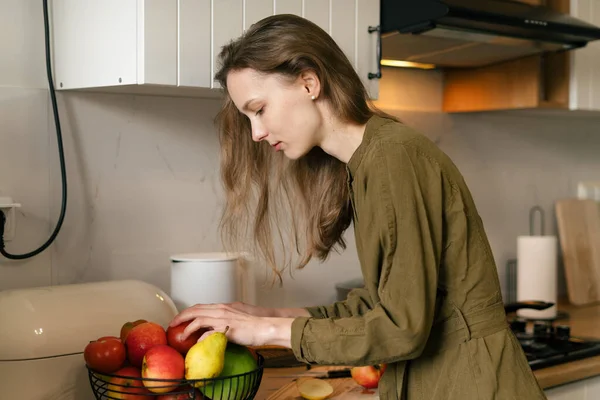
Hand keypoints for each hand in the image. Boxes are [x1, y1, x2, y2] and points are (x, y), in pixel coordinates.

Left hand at [169, 303, 292, 347]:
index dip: (187, 312)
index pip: (199, 306)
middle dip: (181, 317)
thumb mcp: (234, 317)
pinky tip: (196, 344)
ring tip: (180, 335)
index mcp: (222, 307)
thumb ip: (223, 320)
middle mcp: (220, 310)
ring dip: (187, 328)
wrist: (264, 326)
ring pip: (198, 319)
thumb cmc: (252, 324)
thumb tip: (213, 329)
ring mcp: (223, 318)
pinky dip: (200, 339)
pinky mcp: (226, 329)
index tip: (179, 319)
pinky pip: (209, 334)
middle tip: (172, 325)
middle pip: (195, 310)